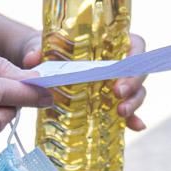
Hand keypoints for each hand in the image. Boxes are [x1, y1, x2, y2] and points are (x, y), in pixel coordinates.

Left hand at [20, 33, 150, 132]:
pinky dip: (133, 119)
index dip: (135, 56)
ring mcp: (117, 83)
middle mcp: (118, 63)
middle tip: (118, 94)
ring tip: (121, 113)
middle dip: (133, 83)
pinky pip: (128, 111)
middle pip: (138, 71)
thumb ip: (37, 50)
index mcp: (110, 43)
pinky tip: (135, 127)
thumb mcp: (42, 46)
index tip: (121, 69)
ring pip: (137, 91)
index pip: (135, 44)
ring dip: (134, 103)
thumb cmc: (50, 50)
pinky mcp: (111, 102)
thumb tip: (32, 59)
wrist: (43, 64)